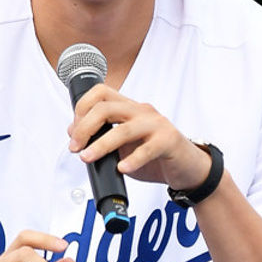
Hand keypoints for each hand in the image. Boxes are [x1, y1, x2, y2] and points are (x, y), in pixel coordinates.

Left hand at [66, 84, 211, 189]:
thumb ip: (103, 137)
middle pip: (106, 108)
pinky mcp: (169, 140)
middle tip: (76, 148)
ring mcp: (156, 124)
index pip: (100, 92)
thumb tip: (74, 134)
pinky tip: (122, 168)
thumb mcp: (124, 145)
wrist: (188, 168)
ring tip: (88, 158)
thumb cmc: (155, 155)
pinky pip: (147, 148)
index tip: (73, 131)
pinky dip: (132, 159)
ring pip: (123, 129)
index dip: (82, 108)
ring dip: (101, 145)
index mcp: (129, 108)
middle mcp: (141, 111)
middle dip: (85, 128)